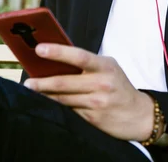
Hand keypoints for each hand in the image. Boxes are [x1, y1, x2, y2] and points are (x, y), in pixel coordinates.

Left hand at [23, 43, 155, 141]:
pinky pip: (69, 111)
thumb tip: (55, 60)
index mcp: (105, 65)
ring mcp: (98, 102)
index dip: (58, 52)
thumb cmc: (118, 86)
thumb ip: (87, 64)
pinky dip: (57, 107)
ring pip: (64, 99)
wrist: (138, 114)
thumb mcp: (108, 68)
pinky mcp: (93, 118)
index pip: (79, 56)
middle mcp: (102, 83)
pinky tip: (48, 104)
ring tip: (32, 91)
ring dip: (46, 95)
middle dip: (43, 82)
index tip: (39, 49)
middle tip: (28, 82)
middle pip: (65, 82)